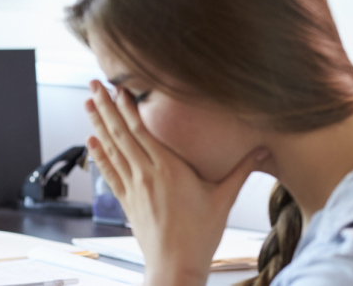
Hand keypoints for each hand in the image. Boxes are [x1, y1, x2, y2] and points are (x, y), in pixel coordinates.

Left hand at [84, 80, 267, 285]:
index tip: (119, 88)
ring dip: (98, 124)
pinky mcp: (126, 201)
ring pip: (111, 149)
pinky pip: (109, 172)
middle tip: (93, 84)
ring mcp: (133, 188)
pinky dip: (98, 155)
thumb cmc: (200, 236)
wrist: (175, 267)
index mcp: (168, 169)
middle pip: (121, 134)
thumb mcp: (224, 199)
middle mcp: (146, 175)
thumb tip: (265, 150)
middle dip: (106, 107)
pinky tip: (90, 141)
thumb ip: (241, 170)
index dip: (128, 108)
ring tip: (87, 103)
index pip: (142, 130)